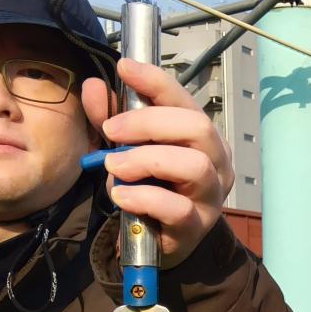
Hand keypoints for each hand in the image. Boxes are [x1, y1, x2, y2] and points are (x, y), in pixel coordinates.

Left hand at [81, 58, 234, 267]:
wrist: (153, 244)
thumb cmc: (148, 189)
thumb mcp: (126, 149)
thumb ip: (112, 120)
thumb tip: (95, 87)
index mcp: (201, 137)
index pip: (186, 101)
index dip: (156, 81)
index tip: (125, 68)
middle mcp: (216, 163)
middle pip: (197, 127)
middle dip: (149, 123)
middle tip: (111, 131)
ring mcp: (210, 197)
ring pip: (194, 166)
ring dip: (146, 160)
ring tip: (115, 166)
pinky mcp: (195, 228)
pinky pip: (176, 208)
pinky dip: (143, 197)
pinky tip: (121, 196)